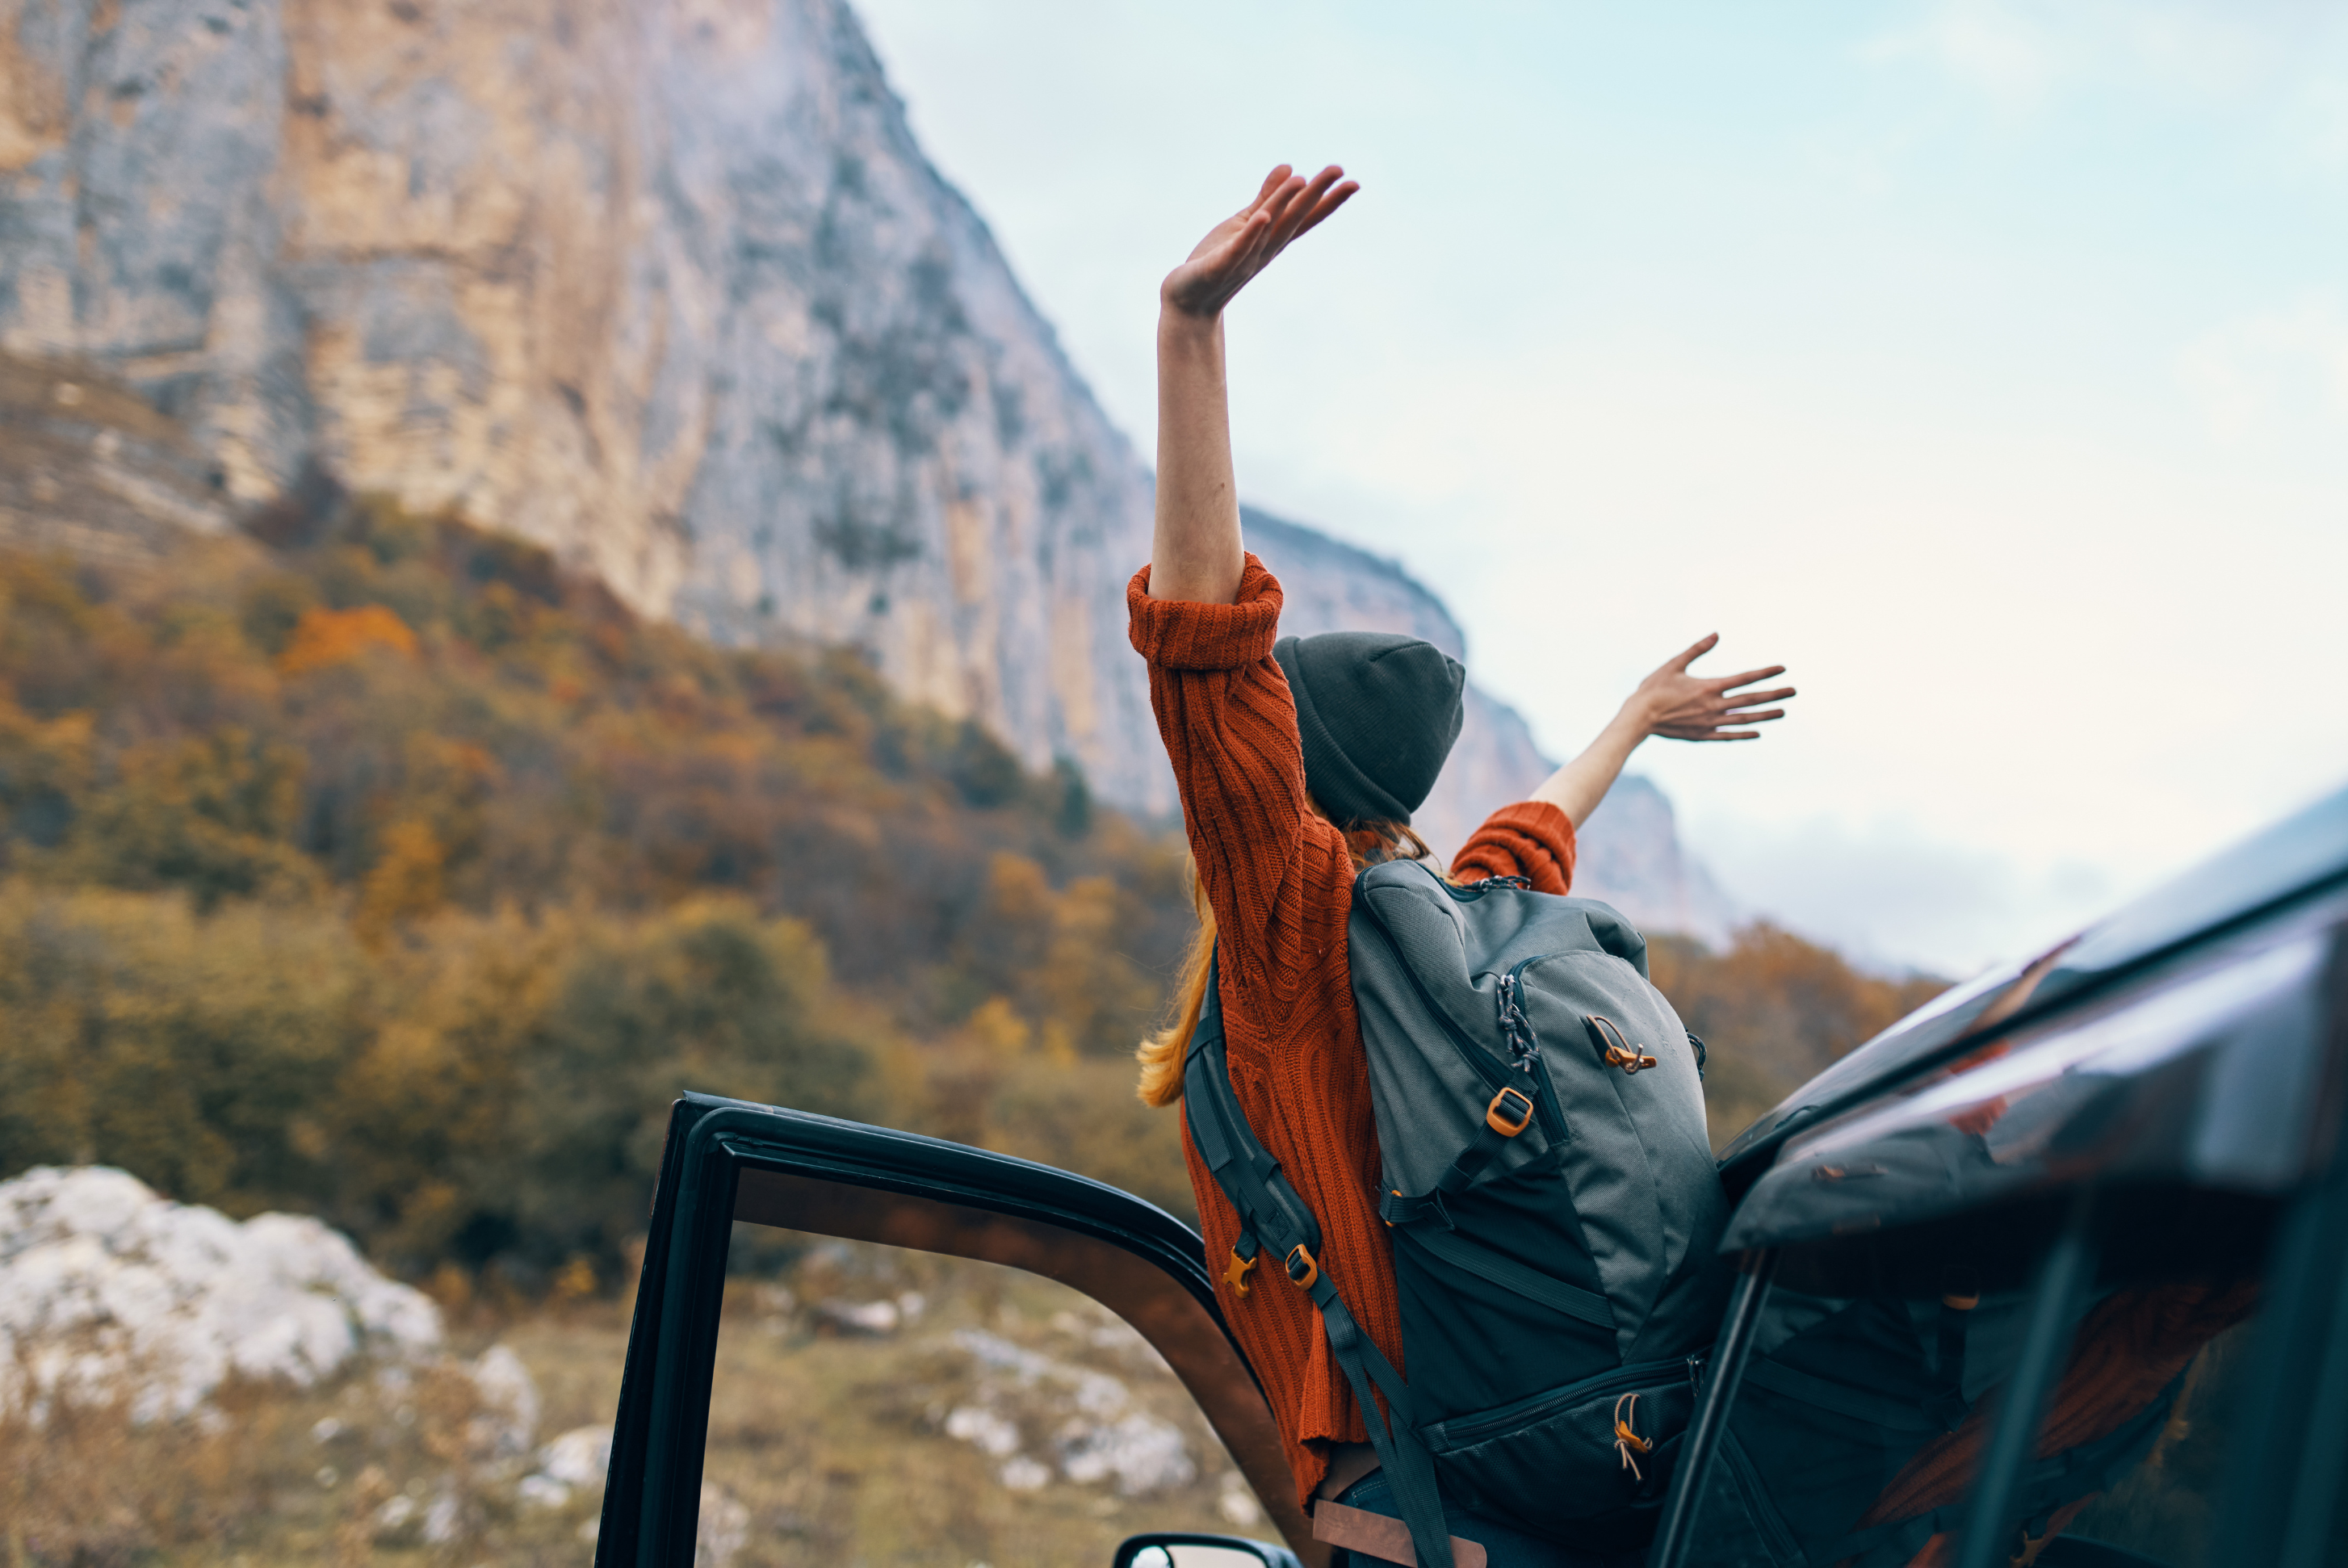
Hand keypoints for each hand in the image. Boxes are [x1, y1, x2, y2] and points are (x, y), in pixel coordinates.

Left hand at [1161, 164, 1358, 319]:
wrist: (1189, 300)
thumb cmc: (1218, 260)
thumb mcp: (1245, 223)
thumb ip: (1267, 196)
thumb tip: (1291, 167)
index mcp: (1272, 239)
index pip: (1305, 216)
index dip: (1328, 200)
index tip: (1353, 182)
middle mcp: (1265, 250)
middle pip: (1295, 218)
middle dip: (1317, 194)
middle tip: (1339, 170)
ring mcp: (1245, 260)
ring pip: (1270, 229)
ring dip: (1285, 205)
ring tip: (1303, 180)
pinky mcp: (1221, 267)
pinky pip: (1239, 249)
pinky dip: (1251, 234)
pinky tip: (1262, 216)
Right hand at [1628, 635, 1794, 741]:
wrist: (1638, 718)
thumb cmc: (1653, 688)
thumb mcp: (1674, 664)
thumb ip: (1697, 649)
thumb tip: (1717, 634)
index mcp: (1709, 687)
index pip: (1745, 678)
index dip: (1765, 673)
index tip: (1783, 668)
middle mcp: (1714, 706)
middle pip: (1750, 699)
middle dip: (1774, 695)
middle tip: (1794, 691)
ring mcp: (1710, 723)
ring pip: (1744, 719)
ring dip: (1765, 715)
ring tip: (1783, 712)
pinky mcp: (1702, 735)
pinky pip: (1728, 735)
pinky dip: (1744, 734)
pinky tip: (1758, 732)